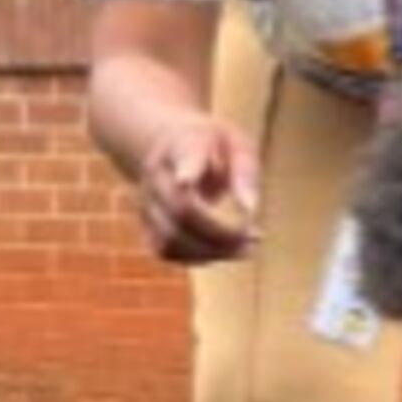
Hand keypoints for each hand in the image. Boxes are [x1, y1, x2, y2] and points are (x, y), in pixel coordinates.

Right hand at [135, 114, 261, 263]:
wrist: (170, 149)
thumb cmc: (212, 147)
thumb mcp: (235, 144)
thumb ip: (244, 171)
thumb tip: (250, 209)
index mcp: (181, 144)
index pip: (183, 155)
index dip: (184, 169)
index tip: (185, 181)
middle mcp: (155, 175)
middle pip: (180, 210)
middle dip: (220, 232)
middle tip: (255, 236)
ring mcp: (146, 203)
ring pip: (171, 239)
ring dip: (212, 251)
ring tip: (248, 247)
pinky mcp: (146, 226)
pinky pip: (169, 252)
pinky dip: (200, 258)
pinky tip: (226, 251)